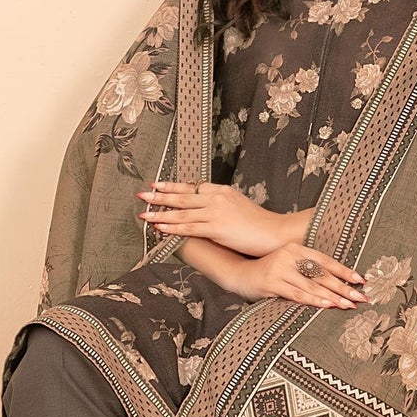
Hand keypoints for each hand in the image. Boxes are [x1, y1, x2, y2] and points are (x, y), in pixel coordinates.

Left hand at [137, 180, 290, 257]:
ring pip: (182, 212)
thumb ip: (220, 204)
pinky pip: (189, 228)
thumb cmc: (259, 223)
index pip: (191, 187)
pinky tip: (159, 228)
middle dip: (159, 196)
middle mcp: (216, 198)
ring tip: (144, 213)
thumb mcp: (238, 205)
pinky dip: (172, 228)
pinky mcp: (216, 228)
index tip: (156, 184)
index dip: (172, 186)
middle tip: (142, 194)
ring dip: (160, 213)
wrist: (275, 232)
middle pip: (182, 196)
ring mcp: (216, 212)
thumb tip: (204, 207)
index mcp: (221, 190)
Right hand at [220, 240, 366, 310]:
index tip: (361, 280)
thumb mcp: (288, 264)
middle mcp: (288, 256)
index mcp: (296, 249)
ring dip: (333, 297)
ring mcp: (279, 269)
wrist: (239, 274)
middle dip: (344, 287)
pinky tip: (327, 305)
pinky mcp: (271, 283)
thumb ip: (307, 269)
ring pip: (312, 285)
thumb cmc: (268, 272)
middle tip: (361, 297)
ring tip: (348, 305)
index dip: (344, 271)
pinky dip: (314, 300)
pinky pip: (297, 294)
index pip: (325, 260)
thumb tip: (336, 282)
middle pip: (322, 274)